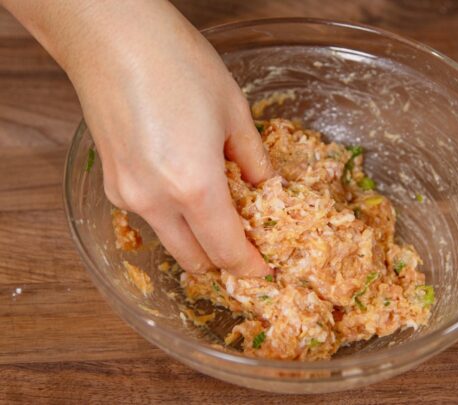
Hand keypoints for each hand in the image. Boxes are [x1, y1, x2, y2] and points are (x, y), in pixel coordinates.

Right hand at [4, 0, 272, 275]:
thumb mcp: (234, 111)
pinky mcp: (109, 181)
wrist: (112, 38)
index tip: (267, 268)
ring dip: (197, 240)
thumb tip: (264, 186)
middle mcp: (156, 201)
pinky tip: (189, 191)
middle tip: (249, 247)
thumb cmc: (177, 64)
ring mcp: (127, 194)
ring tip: (224, 217)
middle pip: (195, 258)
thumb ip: (252, 158)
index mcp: (195, 187)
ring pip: (169, 239)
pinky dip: (172, 217)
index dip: (251, 265)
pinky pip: (148, 215)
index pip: (227, 250)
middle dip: (224, 260)